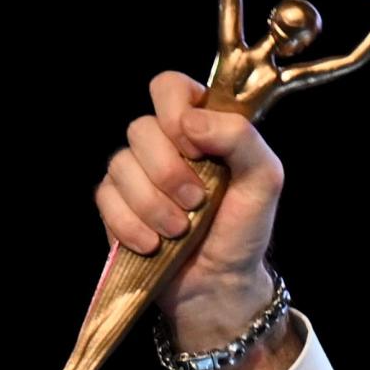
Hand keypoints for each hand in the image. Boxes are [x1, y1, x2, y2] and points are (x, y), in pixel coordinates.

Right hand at [95, 72, 298, 369]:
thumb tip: (190, 121)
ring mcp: (136, 173)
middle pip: (140, 128)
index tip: (195, 147)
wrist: (219, 283)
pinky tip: (153, 243)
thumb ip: (240, 137)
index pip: (169, 87)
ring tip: (180, 230)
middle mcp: (164, 143)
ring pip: (120, 165)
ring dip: (153, 205)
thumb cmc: (243, 228)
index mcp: (199, 125)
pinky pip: (106, 199)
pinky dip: (131, 225)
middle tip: (197, 202)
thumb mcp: (263, 178)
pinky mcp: (115, 205)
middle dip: (168, 172)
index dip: (175, 111)